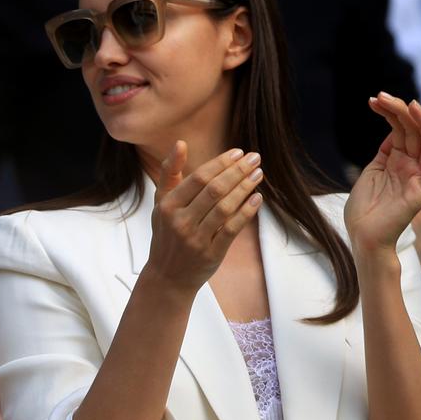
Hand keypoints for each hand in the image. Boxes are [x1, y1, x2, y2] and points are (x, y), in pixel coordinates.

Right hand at [145, 141, 263, 292]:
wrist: (167, 276)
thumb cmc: (167, 234)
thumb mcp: (162, 203)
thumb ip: (170, 173)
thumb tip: (180, 143)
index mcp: (168, 206)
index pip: (199, 178)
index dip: (221, 163)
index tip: (239, 153)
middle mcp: (180, 221)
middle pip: (215, 190)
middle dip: (238, 171)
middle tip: (255, 159)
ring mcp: (195, 239)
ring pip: (225, 208)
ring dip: (245, 188)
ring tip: (258, 175)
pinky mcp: (210, 253)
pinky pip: (232, 229)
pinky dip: (246, 212)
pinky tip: (257, 199)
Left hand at [344, 93, 420, 253]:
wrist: (363, 237)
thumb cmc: (364, 210)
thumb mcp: (371, 172)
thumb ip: (384, 153)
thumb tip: (392, 132)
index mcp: (397, 161)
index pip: (399, 129)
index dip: (389, 112)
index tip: (372, 99)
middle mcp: (410, 166)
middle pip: (412, 131)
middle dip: (399, 111)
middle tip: (382, 96)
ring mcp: (417, 177)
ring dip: (419, 122)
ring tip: (409, 104)